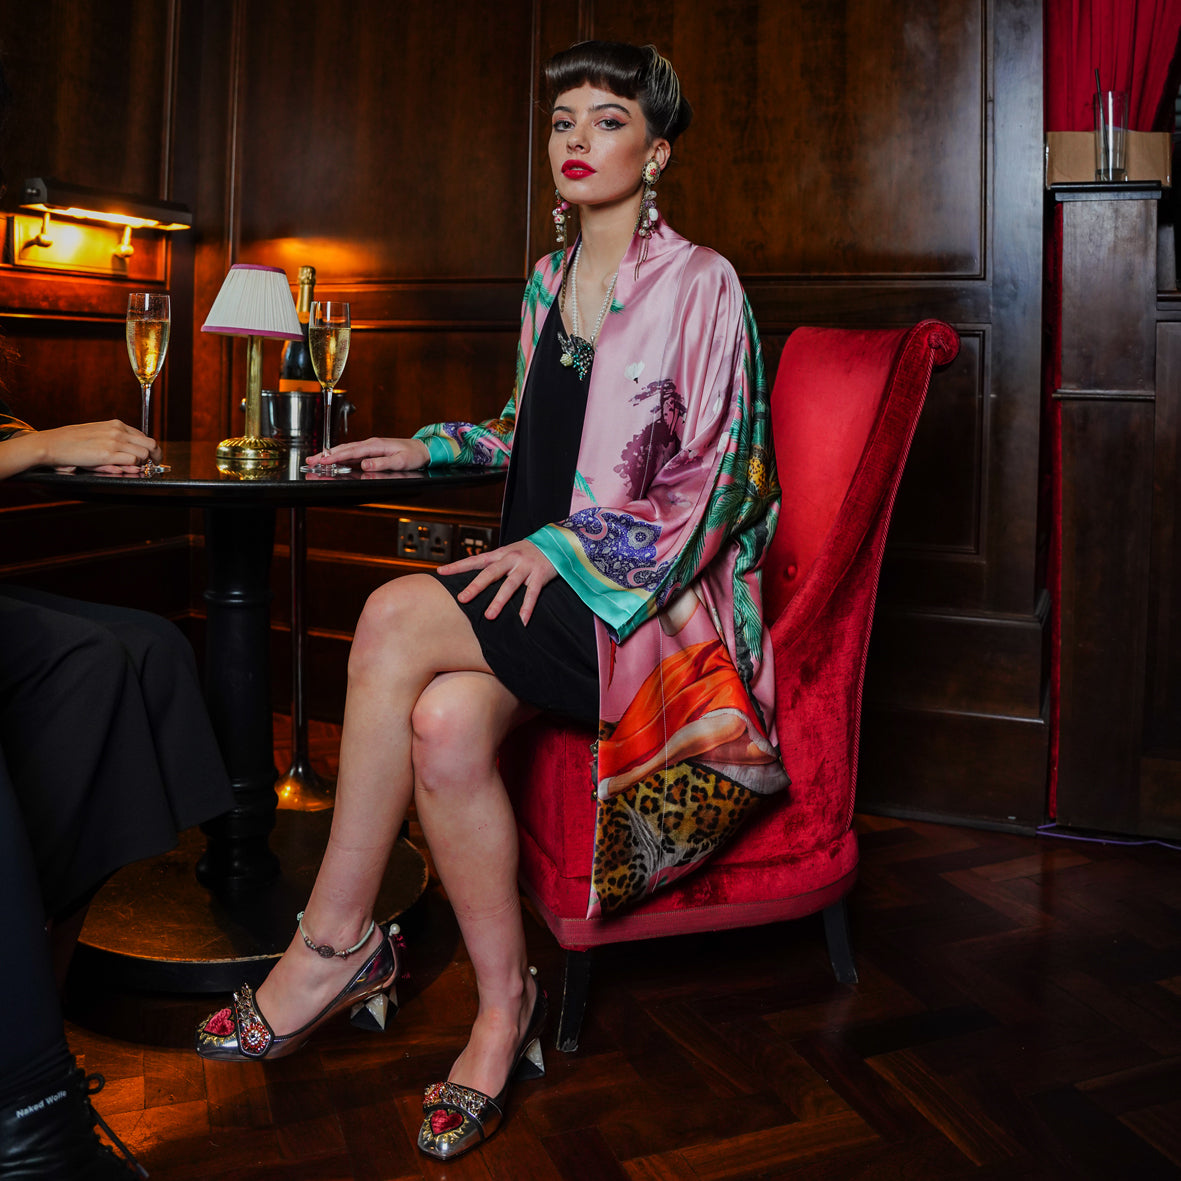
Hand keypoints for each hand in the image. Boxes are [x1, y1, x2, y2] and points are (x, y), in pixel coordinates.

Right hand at [5, 420, 158, 475]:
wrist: (53, 443)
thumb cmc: (73, 441)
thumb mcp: (98, 433)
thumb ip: (115, 438)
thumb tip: (132, 451)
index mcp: (116, 424)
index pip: (144, 436)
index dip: (150, 449)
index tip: (152, 458)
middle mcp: (118, 431)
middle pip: (150, 444)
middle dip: (155, 457)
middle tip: (153, 466)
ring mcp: (114, 442)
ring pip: (144, 454)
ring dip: (143, 464)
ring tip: (138, 469)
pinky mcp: (107, 454)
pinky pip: (132, 462)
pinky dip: (133, 468)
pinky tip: (127, 469)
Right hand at [305, 437, 428, 471]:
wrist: (423, 449)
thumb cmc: (413, 455)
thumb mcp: (400, 461)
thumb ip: (382, 463)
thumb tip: (364, 465)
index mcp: (376, 445)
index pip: (352, 451)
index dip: (336, 456)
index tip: (324, 461)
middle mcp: (371, 443)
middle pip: (345, 449)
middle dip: (327, 454)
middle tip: (311, 460)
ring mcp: (370, 446)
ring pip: (346, 449)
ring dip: (330, 454)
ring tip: (315, 459)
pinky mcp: (371, 450)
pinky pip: (352, 452)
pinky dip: (340, 455)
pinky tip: (332, 459)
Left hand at [438, 539, 557, 623]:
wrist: (558, 541)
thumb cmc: (529, 551)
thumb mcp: (510, 552)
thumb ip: (495, 565)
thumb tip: (475, 581)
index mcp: (501, 553)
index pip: (476, 560)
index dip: (458, 566)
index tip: (441, 572)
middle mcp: (511, 559)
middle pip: (490, 573)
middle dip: (475, 586)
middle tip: (462, 599)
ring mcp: (526, 567)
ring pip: (510, 585)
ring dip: (499, 601)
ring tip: (490, 616)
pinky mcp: (540, 575)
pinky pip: (532, 594)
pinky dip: (527, 608)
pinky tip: (522, 621)